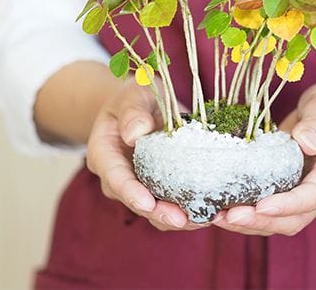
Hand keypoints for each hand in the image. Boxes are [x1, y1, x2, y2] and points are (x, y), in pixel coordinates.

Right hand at [86, 77, 205, 230]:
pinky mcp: (159, 188)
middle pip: (136, 202)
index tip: (147, 203)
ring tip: (203, 219)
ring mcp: (138, 185)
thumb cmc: (135, 98)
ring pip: (155, 211)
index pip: (115, 178)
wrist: (141, 107)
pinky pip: (171, 205)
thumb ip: (133, 110)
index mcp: (104, 154)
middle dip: (158, 214)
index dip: (131, 193)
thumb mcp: (133, 94)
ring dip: (178, 219)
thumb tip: (135, 133)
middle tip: (182, 220)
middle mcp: (118, 177)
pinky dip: (189, 210)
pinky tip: (211, 211)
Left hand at [213, 81, 315, 235]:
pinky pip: (269, 211)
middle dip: (262, 221)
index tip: (263, 206)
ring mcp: (304, 194)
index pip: (314, 196)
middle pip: (294, 219)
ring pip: (280, 222)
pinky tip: (221, 209)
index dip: (288, 205)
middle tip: (230, 216)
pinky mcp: (287, 191)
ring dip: (250, 224)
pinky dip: (247, 214)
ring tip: (218, 218)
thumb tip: (306, 143)